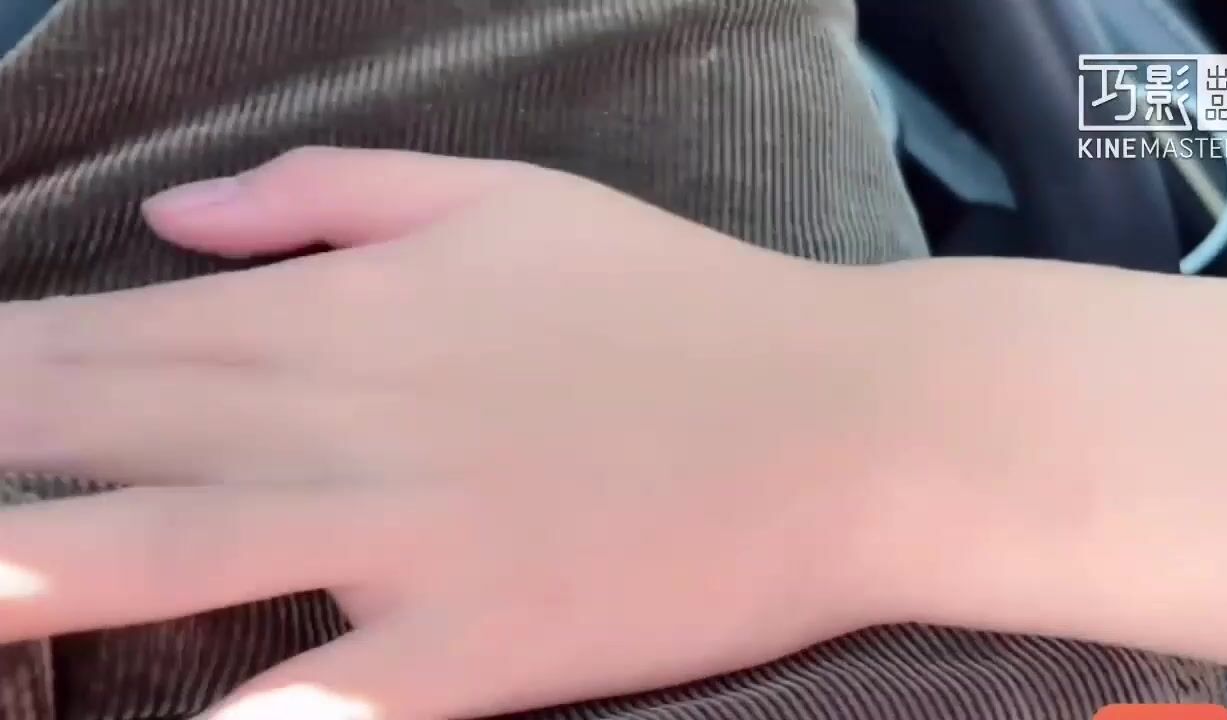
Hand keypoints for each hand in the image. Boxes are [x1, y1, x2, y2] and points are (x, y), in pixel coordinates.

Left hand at [0, 148, 905, 718]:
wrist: (842, 415)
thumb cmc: (673, 298)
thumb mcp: (504, 198)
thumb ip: (324, 197)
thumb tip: (167, 220)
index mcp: (337, 313)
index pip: (93, 329)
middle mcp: (339, 419)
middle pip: (90, 431)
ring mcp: (402, 537)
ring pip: (156, 555)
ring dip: (22, 573)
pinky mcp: (477, 644)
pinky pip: (324, 696)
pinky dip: (246, 718)